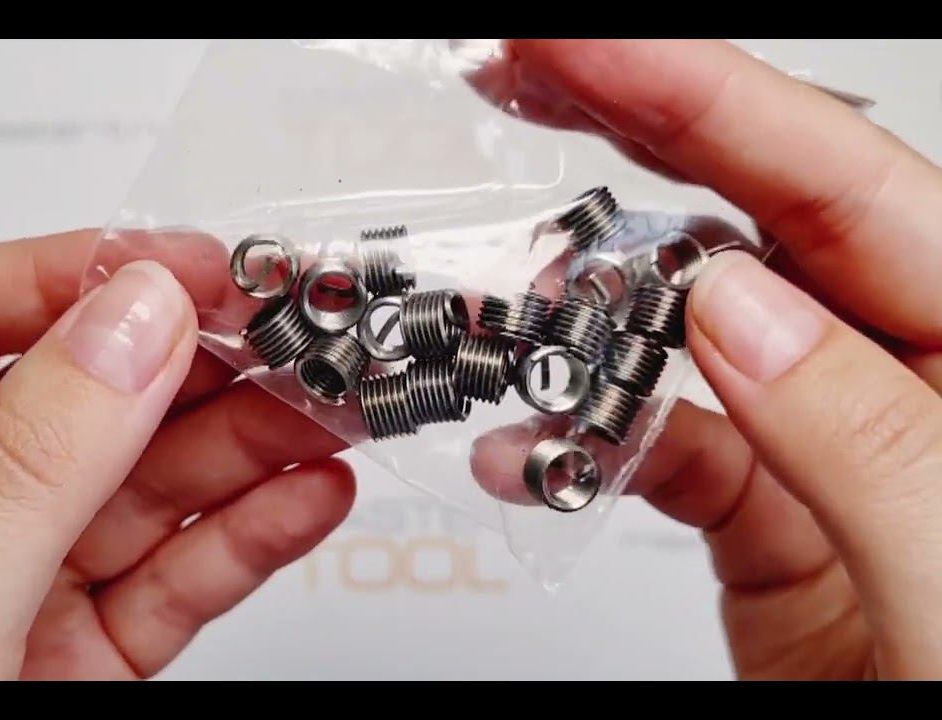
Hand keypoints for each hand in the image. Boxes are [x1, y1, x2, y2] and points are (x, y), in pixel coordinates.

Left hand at [0, 230, 352, 678]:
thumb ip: (26, 472)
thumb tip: (128, 323)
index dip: (76, 278)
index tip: (186, 270)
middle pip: (80, 394)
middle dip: (194, 364)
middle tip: (293, 338)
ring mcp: (20, 587)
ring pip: (151, 481)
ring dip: (249, 440)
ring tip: (330, 412)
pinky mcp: (92, 654)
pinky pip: (184, 573)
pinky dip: (255, 532)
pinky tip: (311, 495)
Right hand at [470, 40, 941, 678]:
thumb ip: (861, 436)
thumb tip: (737, 309)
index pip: (838, 182)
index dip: (699, 94)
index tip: (581, 43)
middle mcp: (910, 379)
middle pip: (760, 212)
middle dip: (637, 127)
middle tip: (524, 69)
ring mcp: (830, 446)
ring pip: (690, 332)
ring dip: (587, 306)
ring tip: (502, 277)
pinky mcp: (771, 516)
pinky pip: (661, 447)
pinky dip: (582, 443)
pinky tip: (526, 449)